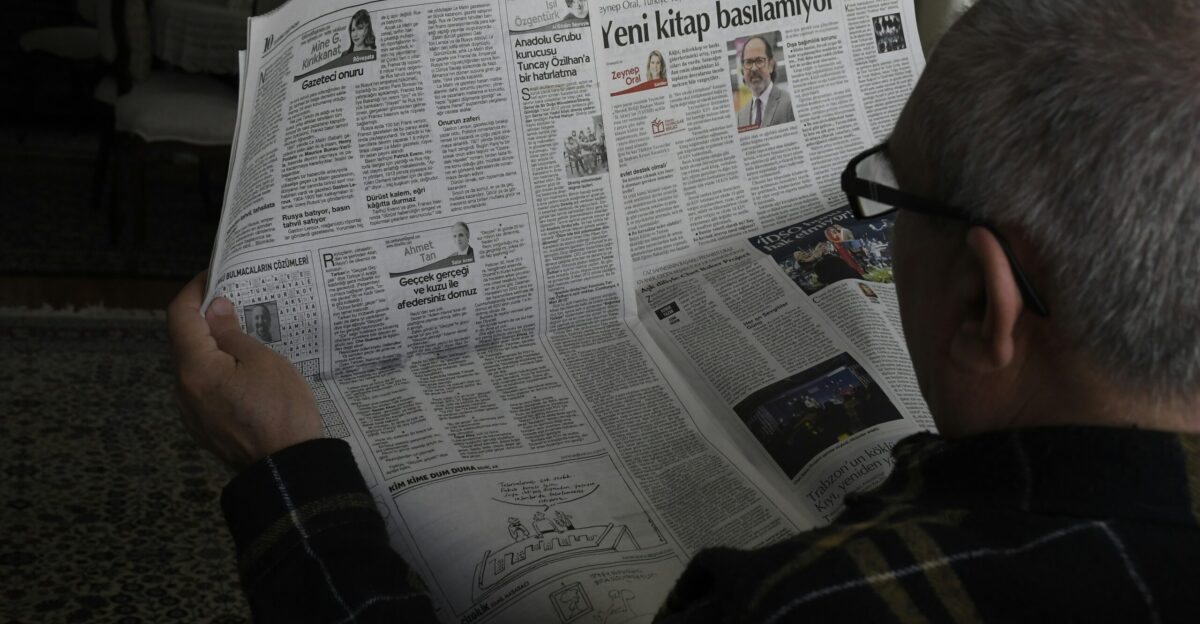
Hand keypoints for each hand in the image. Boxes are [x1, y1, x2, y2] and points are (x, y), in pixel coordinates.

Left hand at [167, 272, 322, 470]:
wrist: (287, 470)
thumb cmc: (281, 411)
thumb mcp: (264, 361)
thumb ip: (233, 333)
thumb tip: (214, 310)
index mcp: (195, 368)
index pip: (180, 317)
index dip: (193, 292)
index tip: (212, 276)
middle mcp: (184, 390)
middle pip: (185, 343)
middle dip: (206, 320)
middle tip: (237, 304)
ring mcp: (192, 413)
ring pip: (196, 368)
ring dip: (214, 349)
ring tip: (248, 340)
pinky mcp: (205, 429)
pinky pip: (205, 391)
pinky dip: (219, 374)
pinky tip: (247, 375)